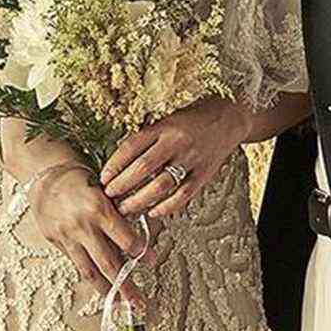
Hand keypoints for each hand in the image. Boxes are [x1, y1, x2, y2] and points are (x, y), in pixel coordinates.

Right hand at [25, 163, 152, 311]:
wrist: (44, 176)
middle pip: (109, 264)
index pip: (126, 239)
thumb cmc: (78, 179)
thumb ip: (116, 214)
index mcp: (99, 208)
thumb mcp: (103, 190)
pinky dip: (90, 275)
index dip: (142, 252)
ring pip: (90, 272)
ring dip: (106, 291)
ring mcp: (67, 238)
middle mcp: (83, 226)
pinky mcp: (56, 243)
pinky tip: (99, 283)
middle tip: (139, 301)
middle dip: (126, 286)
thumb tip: (135, 239)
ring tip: (118, 302)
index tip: (151, 260)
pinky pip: (76, 264)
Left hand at [100, 96, 250, 218]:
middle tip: (109, 196)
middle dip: (122, 185)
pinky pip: (182, 195)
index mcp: (164, 127)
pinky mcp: (203, 174)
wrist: (227, 118)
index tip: (103, 177)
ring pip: (161, 185)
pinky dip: (166, 207)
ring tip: (126, 208)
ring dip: (139, 200)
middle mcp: (176, 142)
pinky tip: (153, 212)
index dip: (114, 164)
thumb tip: (121, 163)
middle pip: (143, 168)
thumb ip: (148, 139)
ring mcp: (191, 159)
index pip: (132, 146)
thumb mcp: (167, 121)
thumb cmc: (193, 120)